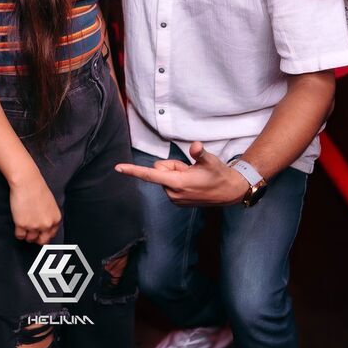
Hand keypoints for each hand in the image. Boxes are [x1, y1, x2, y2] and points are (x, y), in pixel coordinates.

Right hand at [9, 171, 60, 244]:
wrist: (26, 182)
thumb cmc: (38, 189)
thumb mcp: (50, 205)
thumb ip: (49, 218)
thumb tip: (44, 228)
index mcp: (55, 219)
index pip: (51, 235)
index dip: (44, 234)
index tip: (39, 233)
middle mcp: (46, 224)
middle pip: (42, 241)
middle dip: (36, 238)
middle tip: (31, 232)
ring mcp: (34, 226)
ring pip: (30, 239)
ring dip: (26, 234)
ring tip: (24, 224)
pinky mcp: (22, 224)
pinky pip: (19, 236)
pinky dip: (18, 232)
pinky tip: (18, 224)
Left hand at [115, 141, 248, 206]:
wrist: (229, 191)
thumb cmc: (219, 174)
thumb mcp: (210, 161)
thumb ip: (199, 153)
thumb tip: (195, 146)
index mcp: (177, 183)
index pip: (150, 175)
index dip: (133, 170)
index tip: (117, 168)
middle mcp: (172, 193)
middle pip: (159, 171)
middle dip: (171, 165)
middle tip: (190, 168)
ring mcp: (175, 199)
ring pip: (165, 177)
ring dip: (176, 173)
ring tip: (193, 176)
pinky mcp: (177, 201)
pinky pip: (169, 184)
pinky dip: (178, 179)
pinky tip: (192, 182)